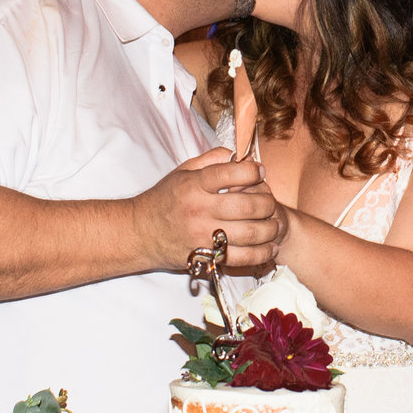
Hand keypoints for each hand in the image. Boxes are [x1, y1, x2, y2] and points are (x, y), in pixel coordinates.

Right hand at [132, 148, 280, 274]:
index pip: (232, 173)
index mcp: (194, 184)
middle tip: (270, 202)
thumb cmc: (163, 200)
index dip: (254, 171)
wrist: (138, 233)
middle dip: (267, 202)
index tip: (260, 173)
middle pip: (248, 205)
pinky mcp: (205, 257)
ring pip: (250, 233)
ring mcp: (203, 235)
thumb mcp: (181, 172)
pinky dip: (262, 253)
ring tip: (275, 224)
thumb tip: (238, 154)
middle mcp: (199, 209)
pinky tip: (270, 247)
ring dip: (270, 228)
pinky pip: (242, 258)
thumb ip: (210, 159)